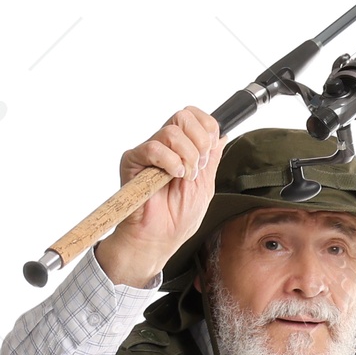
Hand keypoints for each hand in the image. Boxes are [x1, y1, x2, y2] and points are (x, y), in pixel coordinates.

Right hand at [94, 106, 220, 288]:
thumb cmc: (178, 218)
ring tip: (183, 177)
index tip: (209, 154)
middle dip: (200, 143)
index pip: (195, 116)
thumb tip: (222, 135)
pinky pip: (154, 148)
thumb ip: (212, 158)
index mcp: (182, 147)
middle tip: (197, 168)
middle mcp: (164, 145)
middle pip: (184, 116)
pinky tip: (171, 177)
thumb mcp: (205, 185)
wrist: (159, 238)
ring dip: (187, 157)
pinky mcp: (133, 160)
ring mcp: (149, 151)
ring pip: (172, 131)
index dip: (207, 129)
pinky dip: (170, 162)